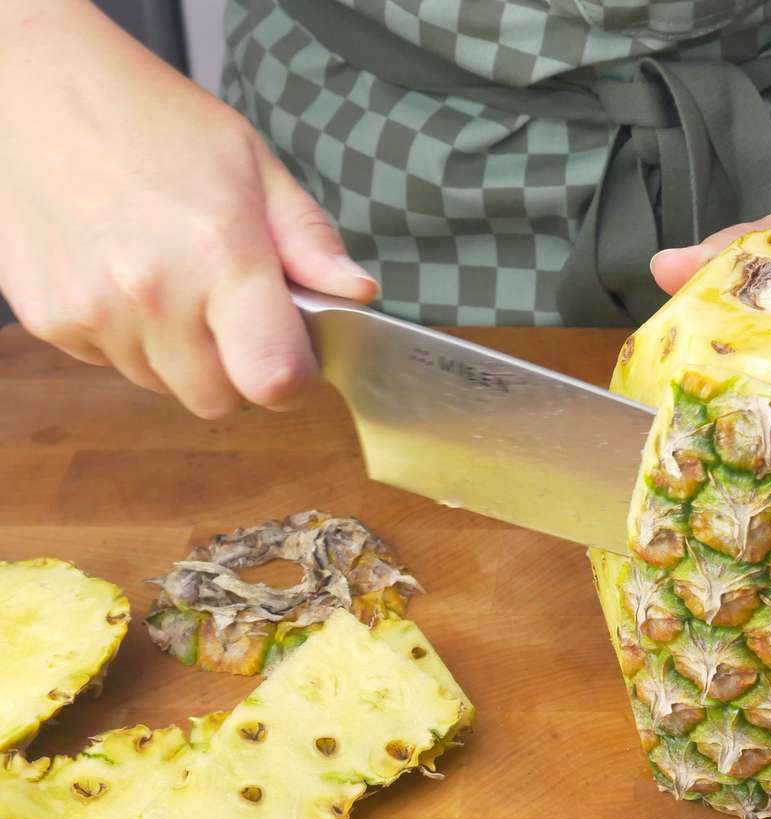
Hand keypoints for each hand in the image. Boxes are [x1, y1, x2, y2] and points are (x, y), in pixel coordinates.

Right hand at [0, 0, 376, 417]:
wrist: (36, 89)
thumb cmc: (154, 121)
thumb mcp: (254, 165)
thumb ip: (311, 240)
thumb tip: (358, 294)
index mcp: (219, 256)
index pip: (274, 381)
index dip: (294, 376)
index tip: (293, 350)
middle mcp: (153, 294)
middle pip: (219, 400)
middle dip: (239, 371)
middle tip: (233, 313)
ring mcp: (94, 312)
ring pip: (165, 386)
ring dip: (181, 355)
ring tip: (173, 280)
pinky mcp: (50, 320)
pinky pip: (110, 363)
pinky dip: (128, 337)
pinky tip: (124, 277)